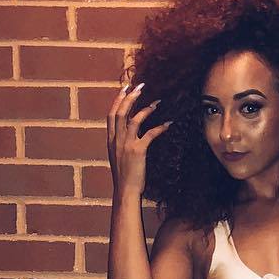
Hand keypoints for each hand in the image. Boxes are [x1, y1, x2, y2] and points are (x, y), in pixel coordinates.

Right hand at [106, 82, 170, 197]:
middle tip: (140, 86)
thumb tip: (127, 134)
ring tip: (157, 102)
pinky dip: (160, 127)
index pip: (111, 114)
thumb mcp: (117, 158)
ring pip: (134, 119)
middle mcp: (116, 140)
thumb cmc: (124, 177)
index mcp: (110, 140)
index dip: (118, 100)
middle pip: (121, 112)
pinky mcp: (138, 151)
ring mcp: (126, 144)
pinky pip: (150, 134)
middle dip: (130, 97)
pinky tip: (168, 123)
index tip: (124, 89)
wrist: (125, 191)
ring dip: (145, 108)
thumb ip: (120, 144)